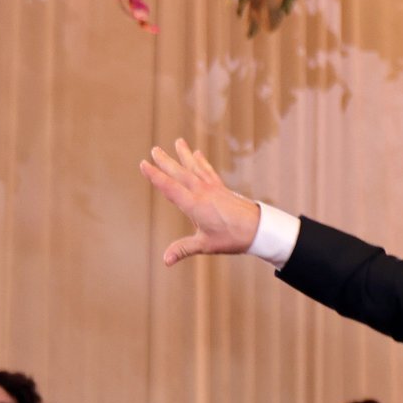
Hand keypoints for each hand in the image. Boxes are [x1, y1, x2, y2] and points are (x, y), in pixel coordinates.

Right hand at [139, 141, 262, 265]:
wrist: (258, 229)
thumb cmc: (232, 238)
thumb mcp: (205, 245)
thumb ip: (183, 249)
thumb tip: (166, 260)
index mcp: (195, 205)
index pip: (170, 188)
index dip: (155, 176)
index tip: (144, 164)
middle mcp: (202, 192)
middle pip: (180, 173)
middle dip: (166, 162)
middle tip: (154, 149)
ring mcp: (213, 188)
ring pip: (195, 168)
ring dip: (185, 155)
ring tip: (178, 142)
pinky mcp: (222, 188)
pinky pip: (209, 171)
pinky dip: (202, 162)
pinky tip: (197, 153)